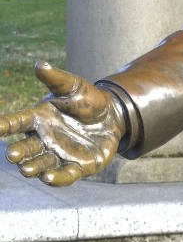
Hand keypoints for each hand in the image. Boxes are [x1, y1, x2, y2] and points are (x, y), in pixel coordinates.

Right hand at [0, 61, 124, 185]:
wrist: (113, 115)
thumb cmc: (87, 99)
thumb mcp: (73, 86)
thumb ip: (56, 79)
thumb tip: (40, 64)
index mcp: (38, 118)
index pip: (16, 122)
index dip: (4, 125)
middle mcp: (45, 139)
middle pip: (26, 148)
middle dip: (18, 152)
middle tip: (12, 155)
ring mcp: (59, 154)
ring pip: (41, 164)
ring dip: (33, 168)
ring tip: (26, 169)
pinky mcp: (78, 166)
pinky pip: (65, 175)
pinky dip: (57, 178)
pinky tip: (49, 178)